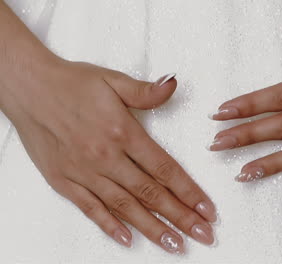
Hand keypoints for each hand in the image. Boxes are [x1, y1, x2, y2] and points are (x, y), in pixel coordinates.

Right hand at [2, 59, 215, 252]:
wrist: (27, 88)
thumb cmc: (71, 83)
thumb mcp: (113, 80)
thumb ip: (146, 91)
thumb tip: (174, 85)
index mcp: (122, 132)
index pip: (164, 169)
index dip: (189, 191)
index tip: (207, 208)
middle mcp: (105, 157)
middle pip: (150, 193)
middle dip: (180, 216)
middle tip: (203, 235)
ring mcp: (84, 172)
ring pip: (125, 206)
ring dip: (152, 228)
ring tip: (175, 244)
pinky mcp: (64, 181)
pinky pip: (91, 209)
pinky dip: (110, 226)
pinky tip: (128, 240)